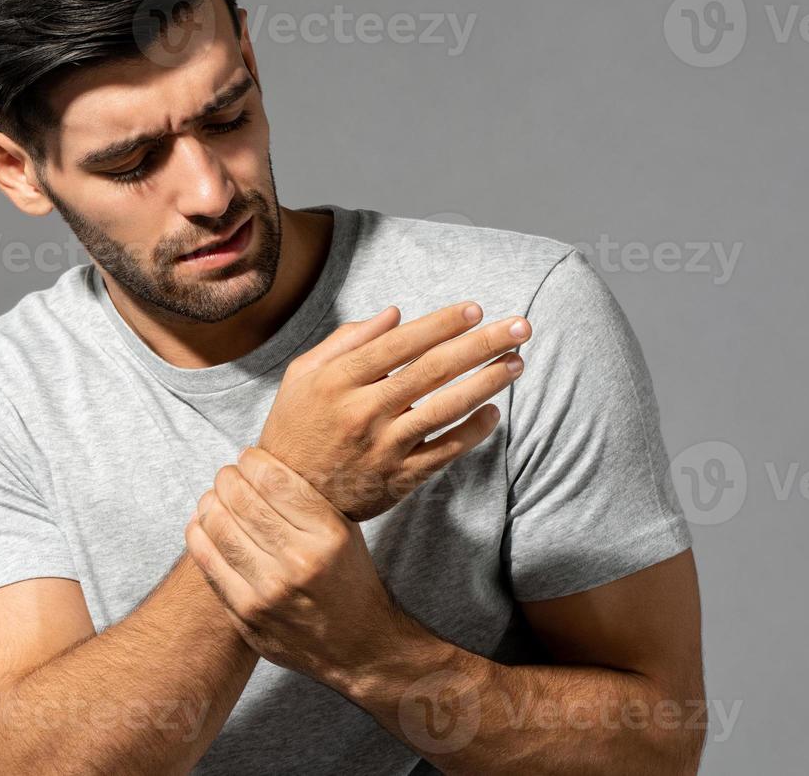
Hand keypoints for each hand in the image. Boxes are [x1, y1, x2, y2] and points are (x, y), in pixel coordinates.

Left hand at [185, 446, 402, 686]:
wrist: (359, 647)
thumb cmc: (349, 580)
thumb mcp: (344, 532)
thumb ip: (306, 501)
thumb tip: (256, 464)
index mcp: (328, 535)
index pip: (273, 480)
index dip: (252, 461)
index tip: (247, 457)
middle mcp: (299, 562)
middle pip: (242, 500)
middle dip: (227, 478)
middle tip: (226, 474)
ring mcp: (270, 591)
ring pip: (219, 527)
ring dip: (209, 502)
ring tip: (213, 497)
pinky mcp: (247, 614)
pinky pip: (208, 563)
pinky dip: (198, 535)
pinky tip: (200, 524)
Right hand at [260, 302, 528, 519]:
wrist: (288, 499)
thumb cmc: (296, 426)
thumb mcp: (303, 374)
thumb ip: (346, 340)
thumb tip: (396, 314)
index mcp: (339, 380)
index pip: (401, 343)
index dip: (442, 324)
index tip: (476, 309)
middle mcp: (363, 411)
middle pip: (433, 370)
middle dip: (481, 344)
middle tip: (519, 327)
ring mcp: (384, 447)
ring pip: (445, 408)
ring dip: (487, 383)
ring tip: (517, 363)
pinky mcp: (399, 478)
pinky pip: (445, 450)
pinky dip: (472, 430)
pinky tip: (493, 411)